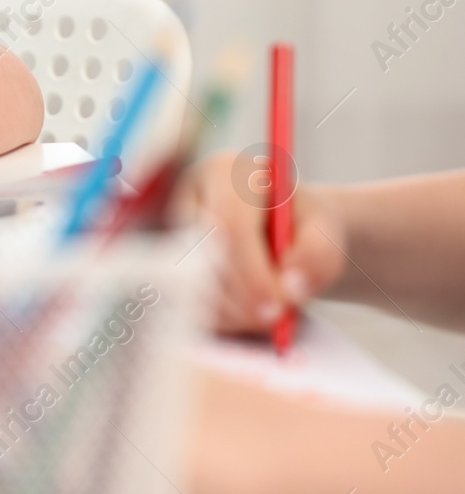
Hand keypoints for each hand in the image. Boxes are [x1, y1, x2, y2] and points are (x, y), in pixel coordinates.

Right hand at [173, 151, 347, 334]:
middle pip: (203, 254)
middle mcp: (189, 196)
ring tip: (267, 318)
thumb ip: (318, 253)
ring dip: (230, 311)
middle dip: (239, 297)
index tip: (278, 306)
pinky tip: (245, 317)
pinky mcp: (168, 259)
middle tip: (273, 321)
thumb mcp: (325, 228)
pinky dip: (218, 317)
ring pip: (188, 280)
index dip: (251, 271)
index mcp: (226, 173)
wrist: (287, 228)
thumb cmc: (303, 223)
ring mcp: (172, 229)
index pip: (228, 224)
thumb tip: (292, 288)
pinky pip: (183, 298)